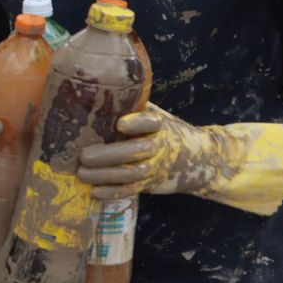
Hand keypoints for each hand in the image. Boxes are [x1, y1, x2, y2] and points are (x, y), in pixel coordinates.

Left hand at [77, 105, 282, 216]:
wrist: (200, 158)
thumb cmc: (163, 131)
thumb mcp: (155, 115)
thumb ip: (133, 107)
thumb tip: (94, 90)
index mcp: (160, 124)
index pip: (151, 122)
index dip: (137, 122)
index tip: (120, 123)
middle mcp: (160, 145)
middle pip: (136, 151)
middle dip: (108, 155)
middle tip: (84, 156)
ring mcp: (157, 166)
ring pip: (132, 173)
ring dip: (105, 175)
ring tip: (82, 173)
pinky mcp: (151, 183)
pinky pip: (132, 190)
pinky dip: (113, 192)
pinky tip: (94, 191)